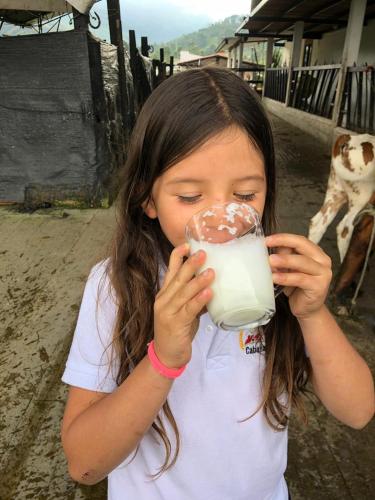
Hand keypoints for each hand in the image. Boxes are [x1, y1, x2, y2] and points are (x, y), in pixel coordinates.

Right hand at [153, 243, 213, 368]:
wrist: (167, 355)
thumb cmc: (178, 330)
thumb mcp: (185, 311)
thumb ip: (194, 298)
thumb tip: (212, 286)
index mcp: (165, 294)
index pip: (170, 271)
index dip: (177, 257)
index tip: (187, 245)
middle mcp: (164, 300)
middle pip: (178, 278)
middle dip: (190, 264)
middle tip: (203, 252)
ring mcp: (167, 312)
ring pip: (184, 293)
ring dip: (198, 281)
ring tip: (211, 271)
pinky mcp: (175, 324)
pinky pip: (189, 309)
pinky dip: (199, 300)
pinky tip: (209, 292)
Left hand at [265, 234, 332, 319]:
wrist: (307, 309)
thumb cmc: (296, 287)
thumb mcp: (288, 269)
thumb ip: (283, 259)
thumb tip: (268, 250)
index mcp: (316, 253)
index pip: (300, 240)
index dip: (284, 238)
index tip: (267, 239)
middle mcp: (323, 261)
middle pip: (302, 246)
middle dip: (283, 243)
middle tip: (267, 244)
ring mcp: (323, 273)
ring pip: (302, 262)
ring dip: (284, 260)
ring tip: (270, 261)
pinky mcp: (319, 286)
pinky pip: (300, 279)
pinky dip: (286, 277)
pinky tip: (274, 277)